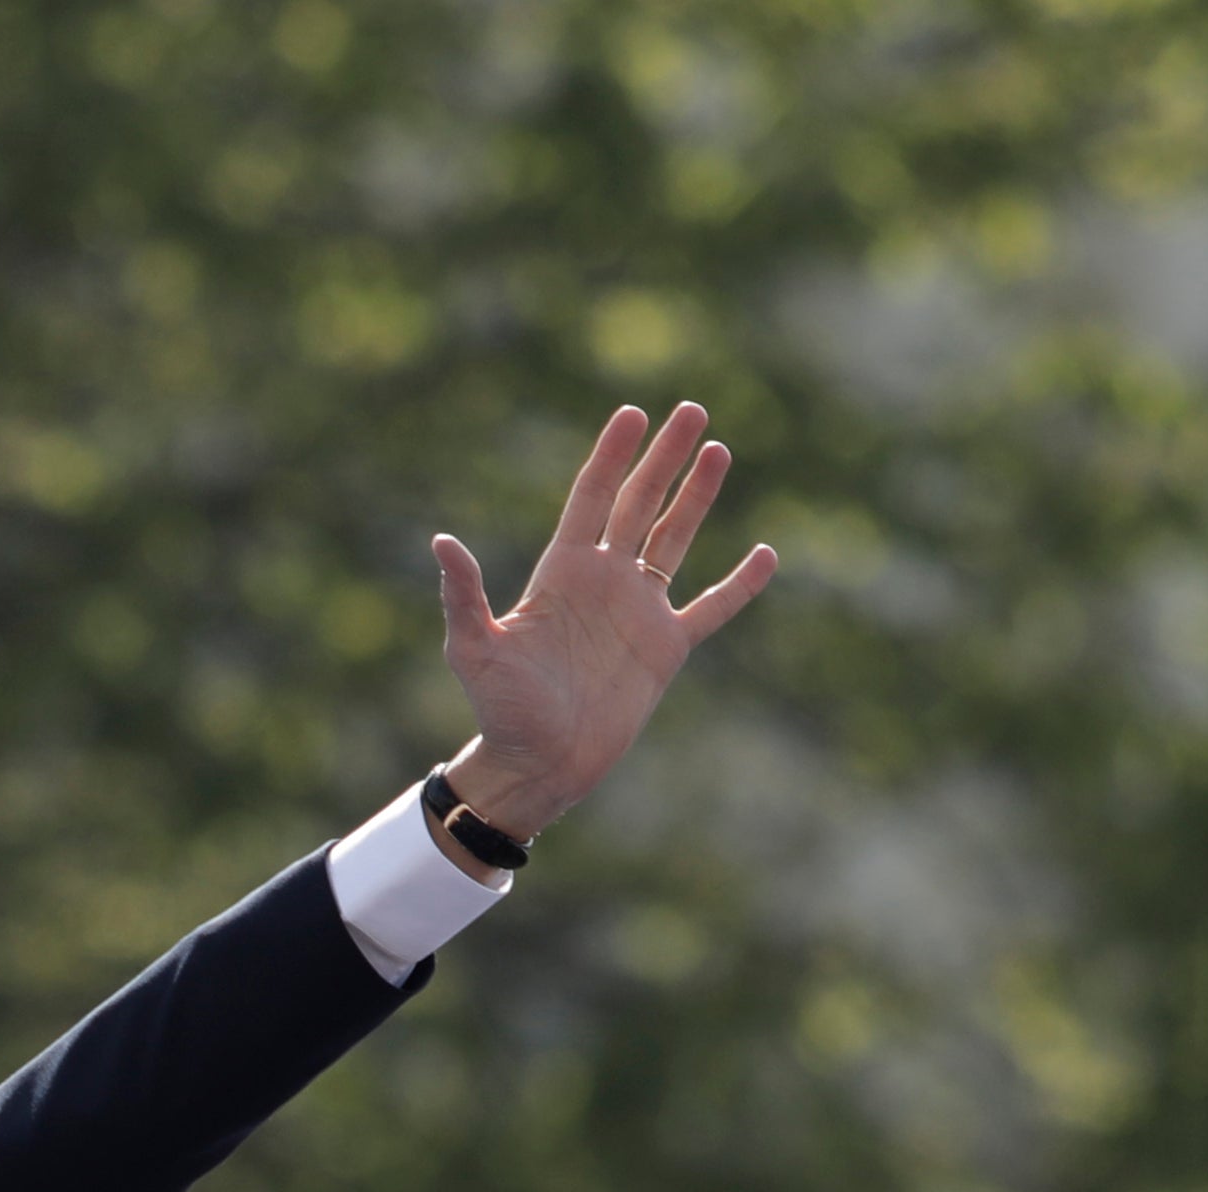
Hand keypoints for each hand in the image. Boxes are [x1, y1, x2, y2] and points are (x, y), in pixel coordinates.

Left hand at [431, 402, 778, 841]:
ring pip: (674, 539)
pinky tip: (765, 554)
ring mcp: (638, 611)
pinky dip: (739, 585)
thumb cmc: (500, 711)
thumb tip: (442, 542)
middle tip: (691, 409)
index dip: (613, 455)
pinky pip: (712, 607)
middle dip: (664, 457)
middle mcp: (604, 580)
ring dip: (696, 496)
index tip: (633, 414)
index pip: (592, 496)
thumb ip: (463, 595)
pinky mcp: (666, 648)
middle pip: (639, 503)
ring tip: (718, 449)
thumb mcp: (474, 650)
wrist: (538, 765)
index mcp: (562, 571)